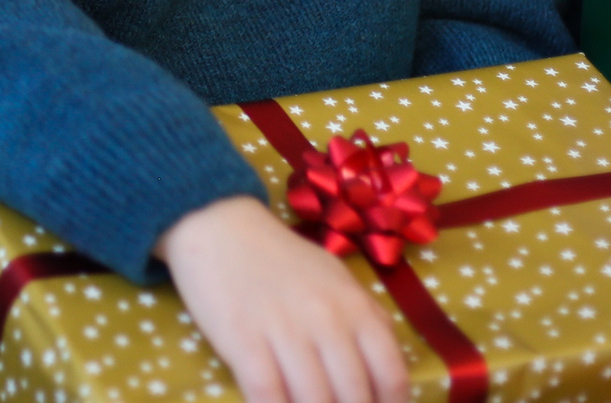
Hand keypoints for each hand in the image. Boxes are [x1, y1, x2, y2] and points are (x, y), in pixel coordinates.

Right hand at [157, 196, 408, 402]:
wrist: (219, 225)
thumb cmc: (281, 256)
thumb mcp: (337, 277)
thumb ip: (367, 318)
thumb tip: (387, 369)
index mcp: (356, 306)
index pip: (391, 376)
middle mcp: (327, 320)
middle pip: (353, 397)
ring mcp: (285, 331)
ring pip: (313, 402)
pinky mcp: (243, 342)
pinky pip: (268, 396)